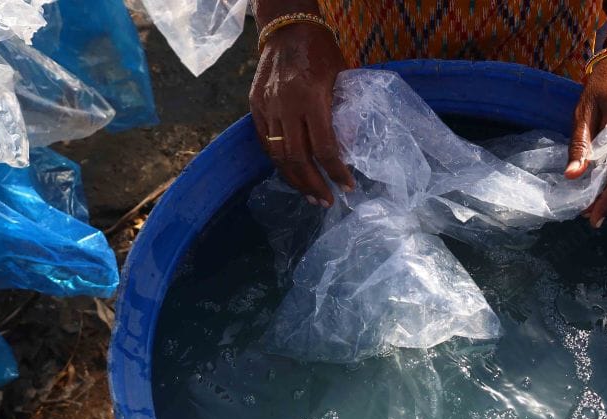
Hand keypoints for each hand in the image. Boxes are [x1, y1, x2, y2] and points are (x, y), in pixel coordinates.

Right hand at [249, 24, 354, 206]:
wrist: (286, 28)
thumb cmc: (320, 51)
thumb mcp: (340, 78)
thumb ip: (342, 111)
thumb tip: (351, 146)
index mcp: (311, 98)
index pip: (324, 147)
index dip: (336, 171)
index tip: (347, 186)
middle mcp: (286, 105)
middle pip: (297, 158)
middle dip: (313, 184)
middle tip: (325, 201)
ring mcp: (267, 106)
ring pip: (277, 155)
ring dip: (294, 179)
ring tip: (309, 195)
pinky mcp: (255, 105)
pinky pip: (264, 141)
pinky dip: (278, 161)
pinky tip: (291, 173)